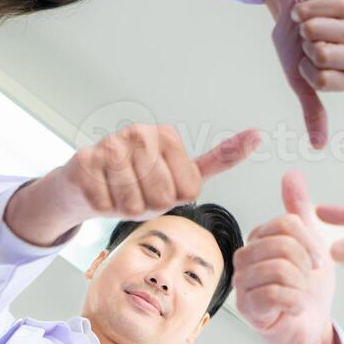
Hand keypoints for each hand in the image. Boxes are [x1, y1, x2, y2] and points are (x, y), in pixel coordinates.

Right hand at [4, 125, 260, 247]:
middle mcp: (139, 134)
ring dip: (126, 208)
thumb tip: (258, 136)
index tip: (160, 187)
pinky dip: (104, 208)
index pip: (187, 190)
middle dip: (149, 205)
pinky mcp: (85, 161)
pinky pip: (106, 205)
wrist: (85, 184)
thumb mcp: (183, 172)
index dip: (173, 199)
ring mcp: (111, 145)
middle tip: (137, 192)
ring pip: (133, 204)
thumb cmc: (138, 182)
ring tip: (118, 191)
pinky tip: (100, 192)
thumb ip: (221, 158)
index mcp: (166, 136)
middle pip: (161, 198)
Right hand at [235, 171, 340, 343]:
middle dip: (307, 265)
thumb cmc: (308, 287)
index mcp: (258, 238)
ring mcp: (242, 283)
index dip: (310, 241)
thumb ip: (300, 209)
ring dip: (302, 284)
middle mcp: (244, 257)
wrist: (311, 326)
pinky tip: (296, 306)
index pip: (286, 224)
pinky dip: (296, 301)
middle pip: (283, 245)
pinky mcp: (247, 308)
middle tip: (310, 279)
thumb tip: (291, 174)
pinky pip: (276, 294)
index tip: (319, 260)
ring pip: (280, 268)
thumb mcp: (312, 243)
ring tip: (301, 292)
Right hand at [270, 0, 343, 147]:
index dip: (304, 69)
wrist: (293, 10)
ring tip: (309, 25)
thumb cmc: (297, 47)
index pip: (321, 80)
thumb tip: (318, 146)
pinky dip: (300, 10)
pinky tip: (308, 10)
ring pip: (314, 31)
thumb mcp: (301, 82)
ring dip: (302, 26)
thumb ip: (313, 110)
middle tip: (310, 42)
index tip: (307, 63)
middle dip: (304, 46)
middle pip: (321, 54)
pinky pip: (311, 11)